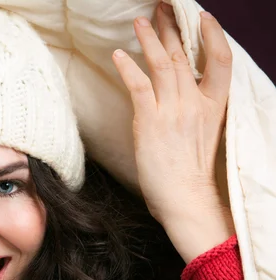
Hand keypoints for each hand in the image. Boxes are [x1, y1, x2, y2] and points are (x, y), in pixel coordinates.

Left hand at [112, 4, 233, 262]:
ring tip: (141, 20)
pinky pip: (139, 87)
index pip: (221, 61)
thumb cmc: (192, 174)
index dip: (213, 36)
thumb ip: (194, 112)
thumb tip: (178, 97)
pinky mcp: (150, 122)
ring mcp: (172, 111)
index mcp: (213, 107)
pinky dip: (128, 68)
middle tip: (164, 7)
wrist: (185, 200)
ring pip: (163, 64)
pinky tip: (119, 54)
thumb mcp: (203, 136)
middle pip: (184, 56)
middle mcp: (195, 104)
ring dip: (150, 39)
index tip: (202, 17)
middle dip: (173, 28)